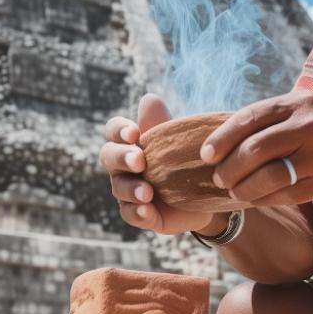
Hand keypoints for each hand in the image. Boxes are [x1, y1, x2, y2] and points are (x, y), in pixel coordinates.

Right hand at [99, 94, 214, 235]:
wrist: (204, 192)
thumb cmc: (182, 158)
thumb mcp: (175, 140)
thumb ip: (160, 123)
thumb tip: (149, 99)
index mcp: (128, 142)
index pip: (113, 131)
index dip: (119, 130)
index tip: (135, 133)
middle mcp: (122, 166)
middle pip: (109, 157)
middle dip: (122, 157)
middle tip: (139, 161)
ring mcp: (127, 191)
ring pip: (119, 188)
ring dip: (131, 189)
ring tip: (148, 193)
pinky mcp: (139, 213)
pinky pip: (130, 214)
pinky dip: (138, 213)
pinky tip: (147, 211)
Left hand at [200, 89, 312, 205]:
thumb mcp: (299, 112)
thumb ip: (267, 121)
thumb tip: (219, 140)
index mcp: (297, 103)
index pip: (250, 117)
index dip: (223, 138)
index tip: (206, 154)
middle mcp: (309, 125)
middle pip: (256, 149)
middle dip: (230, 167)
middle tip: (219, 178)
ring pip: (270, 176)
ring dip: (244, 188)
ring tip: (234, 191)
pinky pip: (285, 194)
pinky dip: (263, 199)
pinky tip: (255, 199)